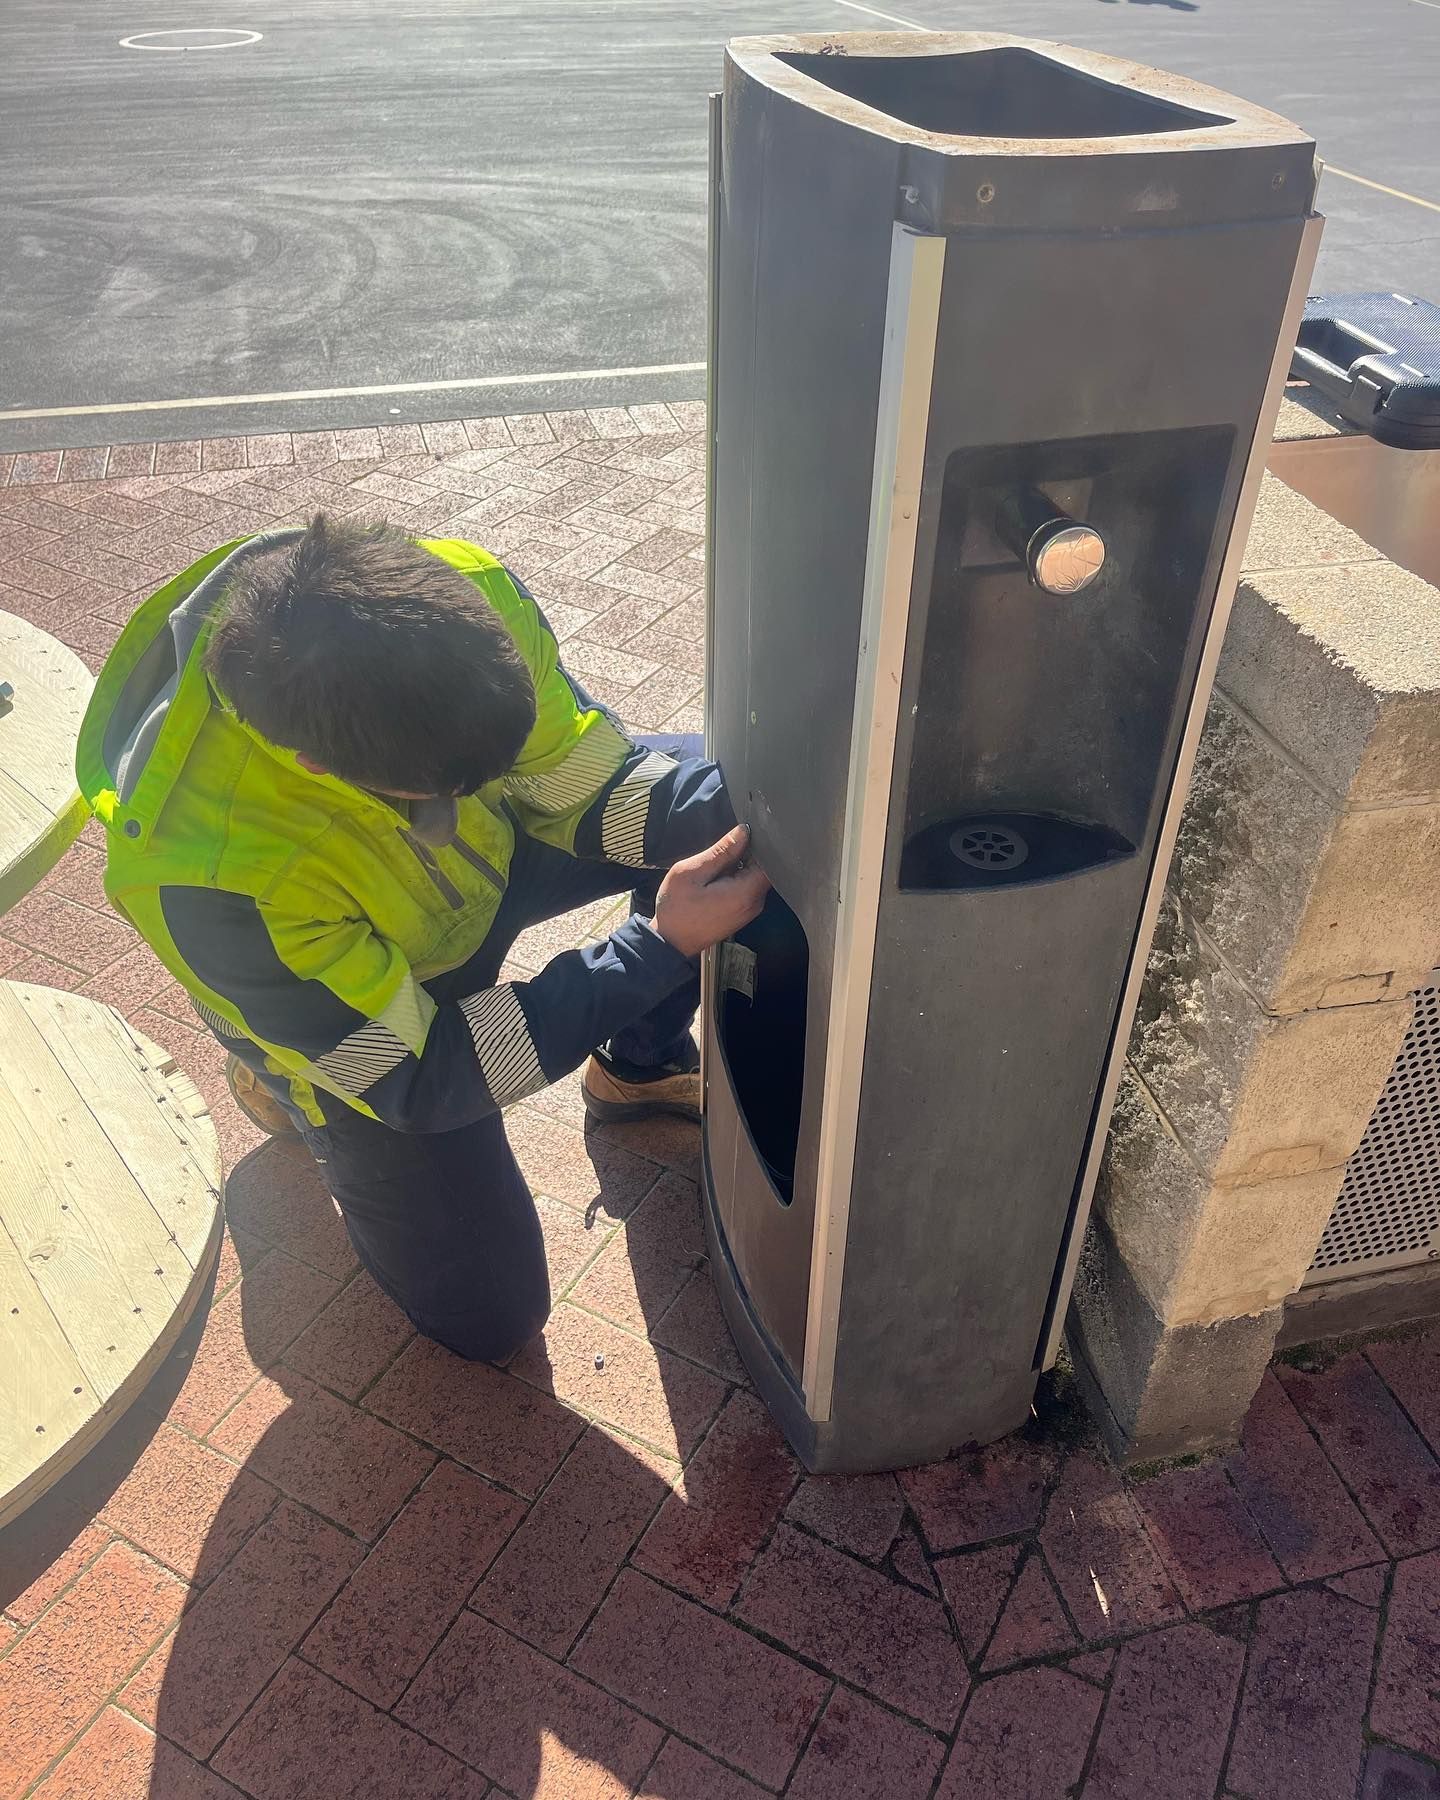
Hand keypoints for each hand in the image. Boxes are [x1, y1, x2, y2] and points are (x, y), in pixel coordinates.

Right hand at [653, 825, 770, 958]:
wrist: (669, 943)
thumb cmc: (677, 910)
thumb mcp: (692, 873)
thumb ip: (722, 852)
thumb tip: (744, 831)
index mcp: (745, 892)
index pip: (771, 860)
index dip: (760, 843)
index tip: (744, 834)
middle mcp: (754, 903)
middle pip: (765, 868)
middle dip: (749, 853)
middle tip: (725, 848)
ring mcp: (750, 910)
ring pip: (756, 877)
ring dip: (740, 866)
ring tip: (718, 864)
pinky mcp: (742, 912)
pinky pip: (747, 887)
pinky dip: (736, 878)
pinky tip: (718, 878)